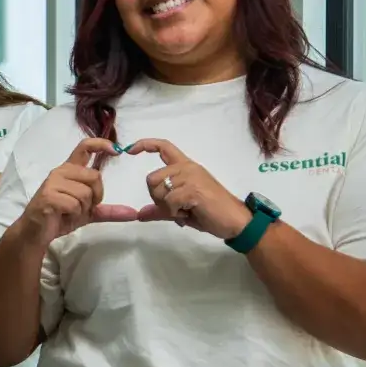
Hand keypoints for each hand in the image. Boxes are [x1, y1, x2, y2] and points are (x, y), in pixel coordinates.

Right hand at [16, 138, 141, 246]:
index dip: (101, 144)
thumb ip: (108, 211)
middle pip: (95, 176)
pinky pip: (75, 204)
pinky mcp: (48, 196)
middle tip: (83, 208)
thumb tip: (133, 214)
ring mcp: (52, 183)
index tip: (117, 150)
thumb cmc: (59, 218)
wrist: (35, 232)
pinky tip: (63, 216)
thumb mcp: (87, 213)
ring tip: (69, 213)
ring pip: (85, 193)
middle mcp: (60, 172)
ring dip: (82, 209)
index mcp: (69, 170)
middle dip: (96, 196)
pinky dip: (74, 215)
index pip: (85, 147)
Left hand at [127, 139, 251, 238]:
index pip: (164, 147)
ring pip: (158, 191)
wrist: (235, 222)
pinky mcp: (193, 189)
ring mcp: (191, 176)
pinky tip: (189, 213)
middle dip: (157, 198)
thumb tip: (140, 214)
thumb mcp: (180, 210)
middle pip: (151, 179)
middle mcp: (188, 167)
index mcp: (186, 167)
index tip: (129, 149)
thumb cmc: (210, 214)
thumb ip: (160, 209)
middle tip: (176, 208)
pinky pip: (168, 202)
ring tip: (185, 211)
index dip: (145, 144)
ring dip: (166, 207)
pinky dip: (174, 213)